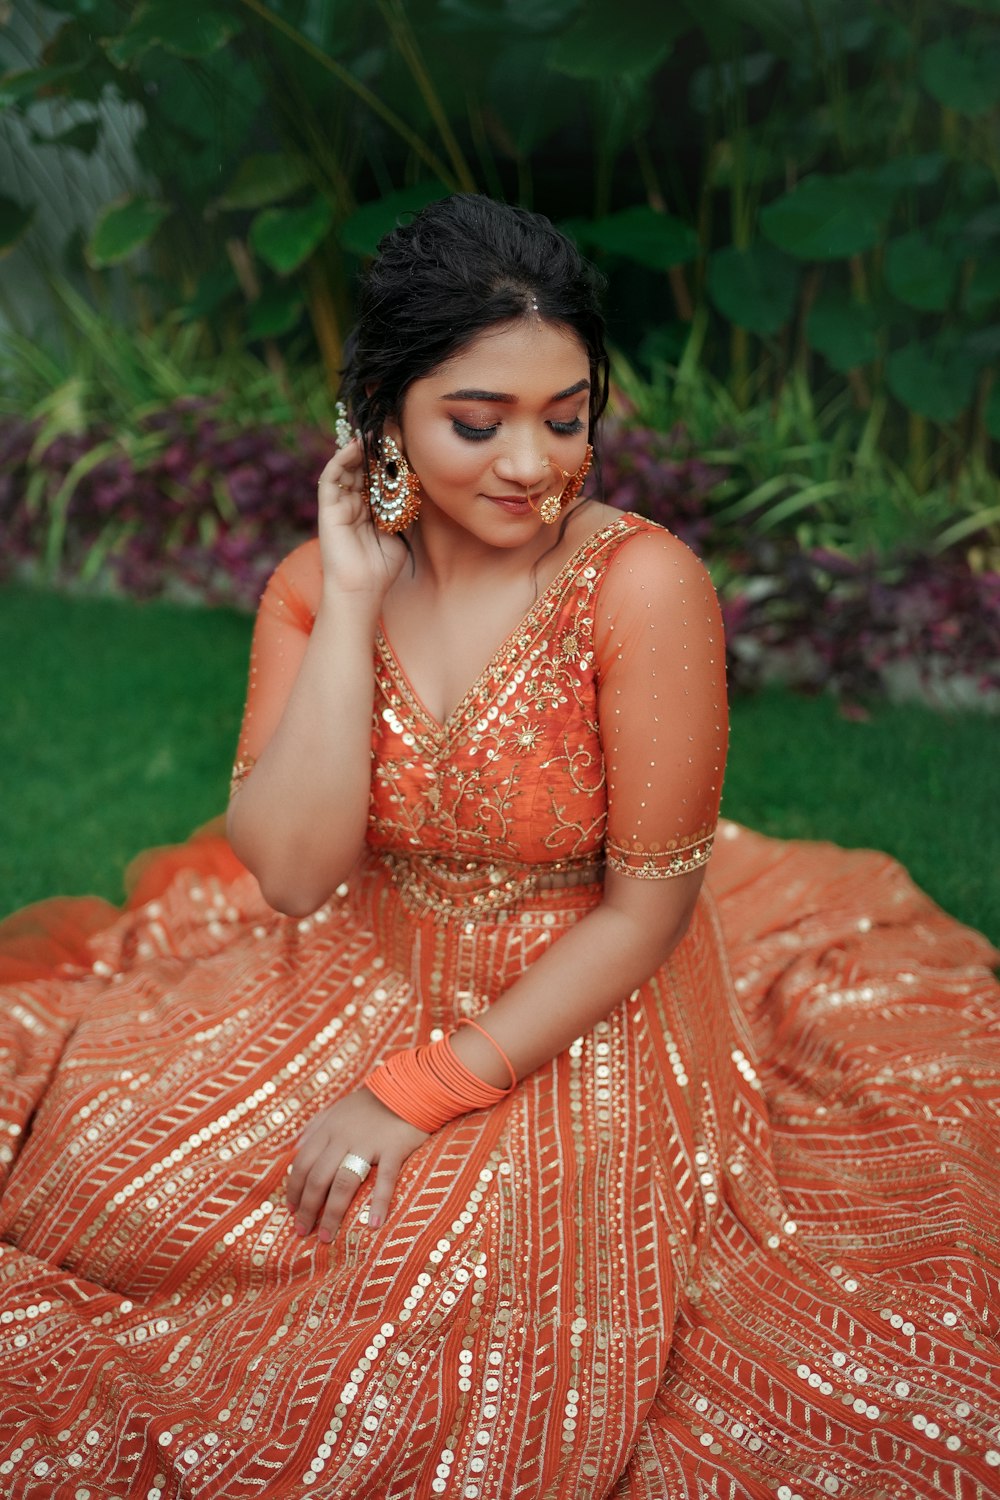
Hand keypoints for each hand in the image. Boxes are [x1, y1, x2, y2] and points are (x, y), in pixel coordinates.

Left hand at [286, 1086, 428, 1242]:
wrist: (410, 1086)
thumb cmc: (372, 1102)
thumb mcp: (338, 1108)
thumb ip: (317, 1125)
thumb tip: (298, 1146)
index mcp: (328, 1128)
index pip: (303, 1163)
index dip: (294, 1190)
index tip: (291, 1211)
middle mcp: (343, 1137)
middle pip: (318, 1178)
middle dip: (307, 1208)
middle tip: (302, 1231)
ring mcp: (368, 1143)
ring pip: (343, 1183)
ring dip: (332, 1213)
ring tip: (326, 1237)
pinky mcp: (393, 1149)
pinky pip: (384, 1179)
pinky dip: (378, 1202)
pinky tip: (373, 1225)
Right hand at [317, 438, 407, 600]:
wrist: (362, 589)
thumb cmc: (383, 566)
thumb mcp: (404, 529)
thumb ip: (408, 505)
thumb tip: (419, 479)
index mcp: (372, 508)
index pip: (380, 476)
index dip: (390, 458)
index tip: (406, 441)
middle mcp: (355, 503)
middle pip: (364, 468)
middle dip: (377, 449)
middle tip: (392, 430)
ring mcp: (340, 504)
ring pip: (348, 468)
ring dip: (361, 450)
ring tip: (376, 434)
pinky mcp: (327, 507)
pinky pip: (331, 477)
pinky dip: (341, 459)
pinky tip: (355, 447)